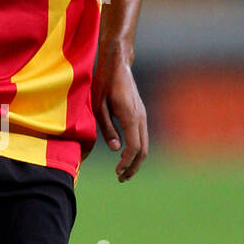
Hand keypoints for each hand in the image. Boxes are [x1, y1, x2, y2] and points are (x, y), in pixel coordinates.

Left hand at [92, 50, 147, 181]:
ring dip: (136, 160)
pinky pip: (142, 136)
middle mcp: (140, 117)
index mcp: (130, 116)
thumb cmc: (103, 83)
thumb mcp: (98, 107)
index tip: (116, 172)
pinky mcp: (140, 114)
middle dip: (133, 167)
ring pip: (145, 144)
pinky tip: (125, 156)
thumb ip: (107, 129)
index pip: (133, 147)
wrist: (117, 64)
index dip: (126, 163)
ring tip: (124, 172)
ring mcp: (142, 115)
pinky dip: (137, 150)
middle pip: (143, 149)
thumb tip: (117, 149)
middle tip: (120, 179)